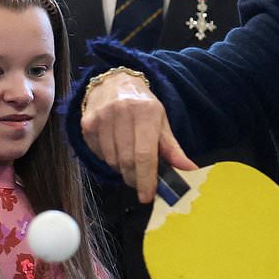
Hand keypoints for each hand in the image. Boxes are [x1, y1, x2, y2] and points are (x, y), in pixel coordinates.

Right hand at [80, 70, 196, 201]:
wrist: (115, 82)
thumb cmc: (143, 106)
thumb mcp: (162, 122)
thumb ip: (173, 148)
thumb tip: (190, 168)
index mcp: (146, 112)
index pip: (145, 155)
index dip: (146, 179)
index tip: (147, 196)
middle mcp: (122, 112)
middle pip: (126, 161)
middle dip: (134, 178)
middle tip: (140, 184)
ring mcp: (102, 117)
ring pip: (111, 160)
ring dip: (121, 169)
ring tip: (129, 162)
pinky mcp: (88, 123)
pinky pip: (98, 154)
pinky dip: (108, 159)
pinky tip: (115, 149)